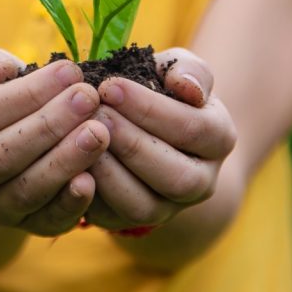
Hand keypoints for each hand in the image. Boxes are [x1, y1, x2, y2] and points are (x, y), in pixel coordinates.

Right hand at [0, 49, 109, 236]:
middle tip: (88, 98)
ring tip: (99, 132)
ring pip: (25, 190)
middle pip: (2, 154)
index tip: (69, 71)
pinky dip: (69, 203)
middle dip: (50, 124)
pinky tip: (92, 180)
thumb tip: (2, 71)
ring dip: (64, 161)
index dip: (27, 93)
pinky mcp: (24, 227)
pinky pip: (46, 221)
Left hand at [85, 48, 236, 230]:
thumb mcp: (178, 70)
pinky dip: (91, 193)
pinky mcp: (135, 221)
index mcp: (219, 138)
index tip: (111, 86)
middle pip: (175, 175)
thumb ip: (188, 71)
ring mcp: (170, 208)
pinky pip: (114, 218)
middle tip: (95, 113)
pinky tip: (72, 163)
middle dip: (130, 143)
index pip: (192, 128)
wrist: (151, 127)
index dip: (149, 108)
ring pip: (143, 205)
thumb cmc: (163, 89)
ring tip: (80, 138)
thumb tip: (187, 87)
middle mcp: (202, 182)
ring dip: (110, 173)